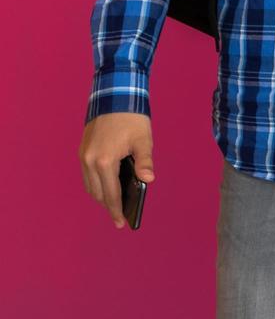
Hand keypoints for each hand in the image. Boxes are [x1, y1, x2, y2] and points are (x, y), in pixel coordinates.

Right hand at [78, 112, 153, 229]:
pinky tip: (108, 185)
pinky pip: (87, 174)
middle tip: (120, 215)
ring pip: (90, 185)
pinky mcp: (82, 150)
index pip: (110, 194)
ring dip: (101, 195)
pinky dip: (96, 183)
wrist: (115, 96)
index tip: (122, 223)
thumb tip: (148, 180)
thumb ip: (145, 162)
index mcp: (104, 161)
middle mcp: (89, 161)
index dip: (116, 210)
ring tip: (115, 202)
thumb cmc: (132, 119)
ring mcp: (83, 155)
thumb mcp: (143, 140)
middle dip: (108, 205)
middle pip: (97, 193)